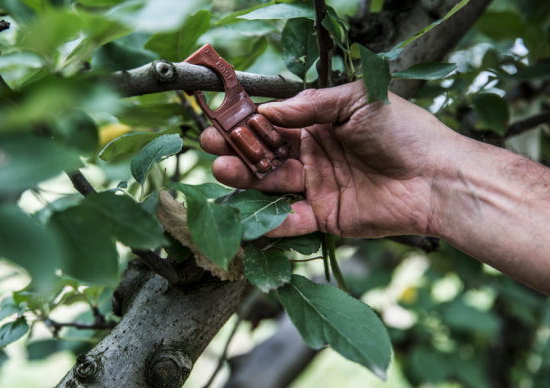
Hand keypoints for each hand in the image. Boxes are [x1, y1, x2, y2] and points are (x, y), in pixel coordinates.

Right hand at [200, 81, 455, 238]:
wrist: (438, 178)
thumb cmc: (403, 132)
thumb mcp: (356, 101)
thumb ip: (311, 104)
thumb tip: (270, 110)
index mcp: (320, 124)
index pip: (274, 123)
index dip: (247, 122)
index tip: (222, 119)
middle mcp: (314, 155)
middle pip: (266, 154)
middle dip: (237, 149)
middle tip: (211, 145)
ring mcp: (317, 187)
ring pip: (272, 184)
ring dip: (246, 179)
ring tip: (222, 170)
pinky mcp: (325, 217)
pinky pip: (292, 220)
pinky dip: (270, 221)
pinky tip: (248, 215)